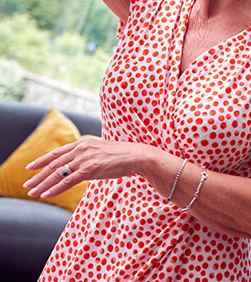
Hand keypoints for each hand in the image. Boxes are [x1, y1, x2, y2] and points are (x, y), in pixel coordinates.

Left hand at [23, 137, 151, 198]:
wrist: (138, 155)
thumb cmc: (123, 155)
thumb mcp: (102, 151)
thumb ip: (89, 155)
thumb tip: (81, 164)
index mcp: (83, 142)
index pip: (57, 152)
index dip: (41, 160)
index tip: (29, 167)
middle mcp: (81, 148)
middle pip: (54, 163)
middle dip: (38, 175)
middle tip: (26, 185)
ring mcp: (85, 158)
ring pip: (57, 173)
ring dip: (43, 184)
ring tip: (32, 192)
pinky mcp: (89, 169)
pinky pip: (67, 181)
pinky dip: (55, 189)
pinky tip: (46, 195)